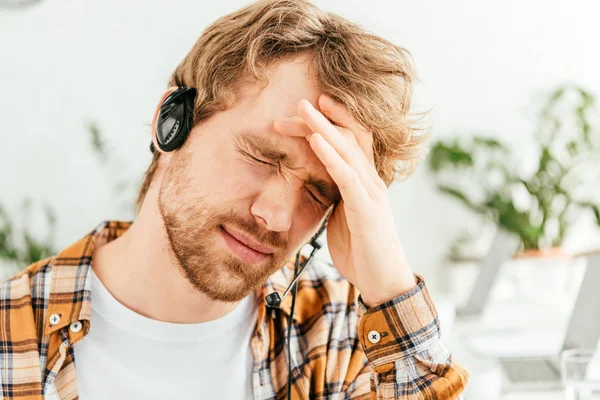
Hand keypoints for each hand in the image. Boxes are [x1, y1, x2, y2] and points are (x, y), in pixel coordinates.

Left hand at [274, 95, 415, 306]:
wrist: (383, 282)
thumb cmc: (362, 250)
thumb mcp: (343, 217)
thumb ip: (336, 196)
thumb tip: (319, 184)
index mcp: (365, 182)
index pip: (352, 141)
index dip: (333, 122)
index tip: (307, 110)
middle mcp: (371, 181)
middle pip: (350, 137)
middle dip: (324, 118)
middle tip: (298, 104)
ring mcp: (371, 193)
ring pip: (349, 150)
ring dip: (323, 127)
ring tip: (303, 108)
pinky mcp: (367, 209)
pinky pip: (346, 176)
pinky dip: (330, 156)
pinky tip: (315, 140)